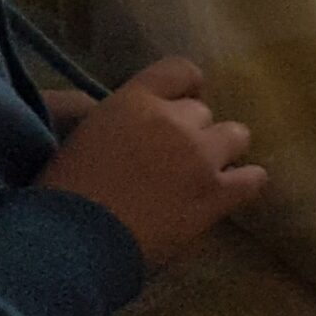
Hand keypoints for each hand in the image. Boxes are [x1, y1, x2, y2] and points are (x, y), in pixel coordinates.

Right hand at [35, 56, 264, 267]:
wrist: (71, 245)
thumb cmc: (62, 195)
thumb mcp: (82, 136)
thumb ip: (119, 118)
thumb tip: (137, 120)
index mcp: (134, 101)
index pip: (180, 70)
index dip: (185, 88)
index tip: (179, 104)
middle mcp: (175, 120)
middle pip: (202, 112)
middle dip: (190, 132)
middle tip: (170, 160)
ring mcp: (201, 156)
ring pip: (235, 136)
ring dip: (220, 152)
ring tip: (201, 175)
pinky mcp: (216, 194)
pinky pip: (253, 178)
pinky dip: (245, 183)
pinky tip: (230, 192)